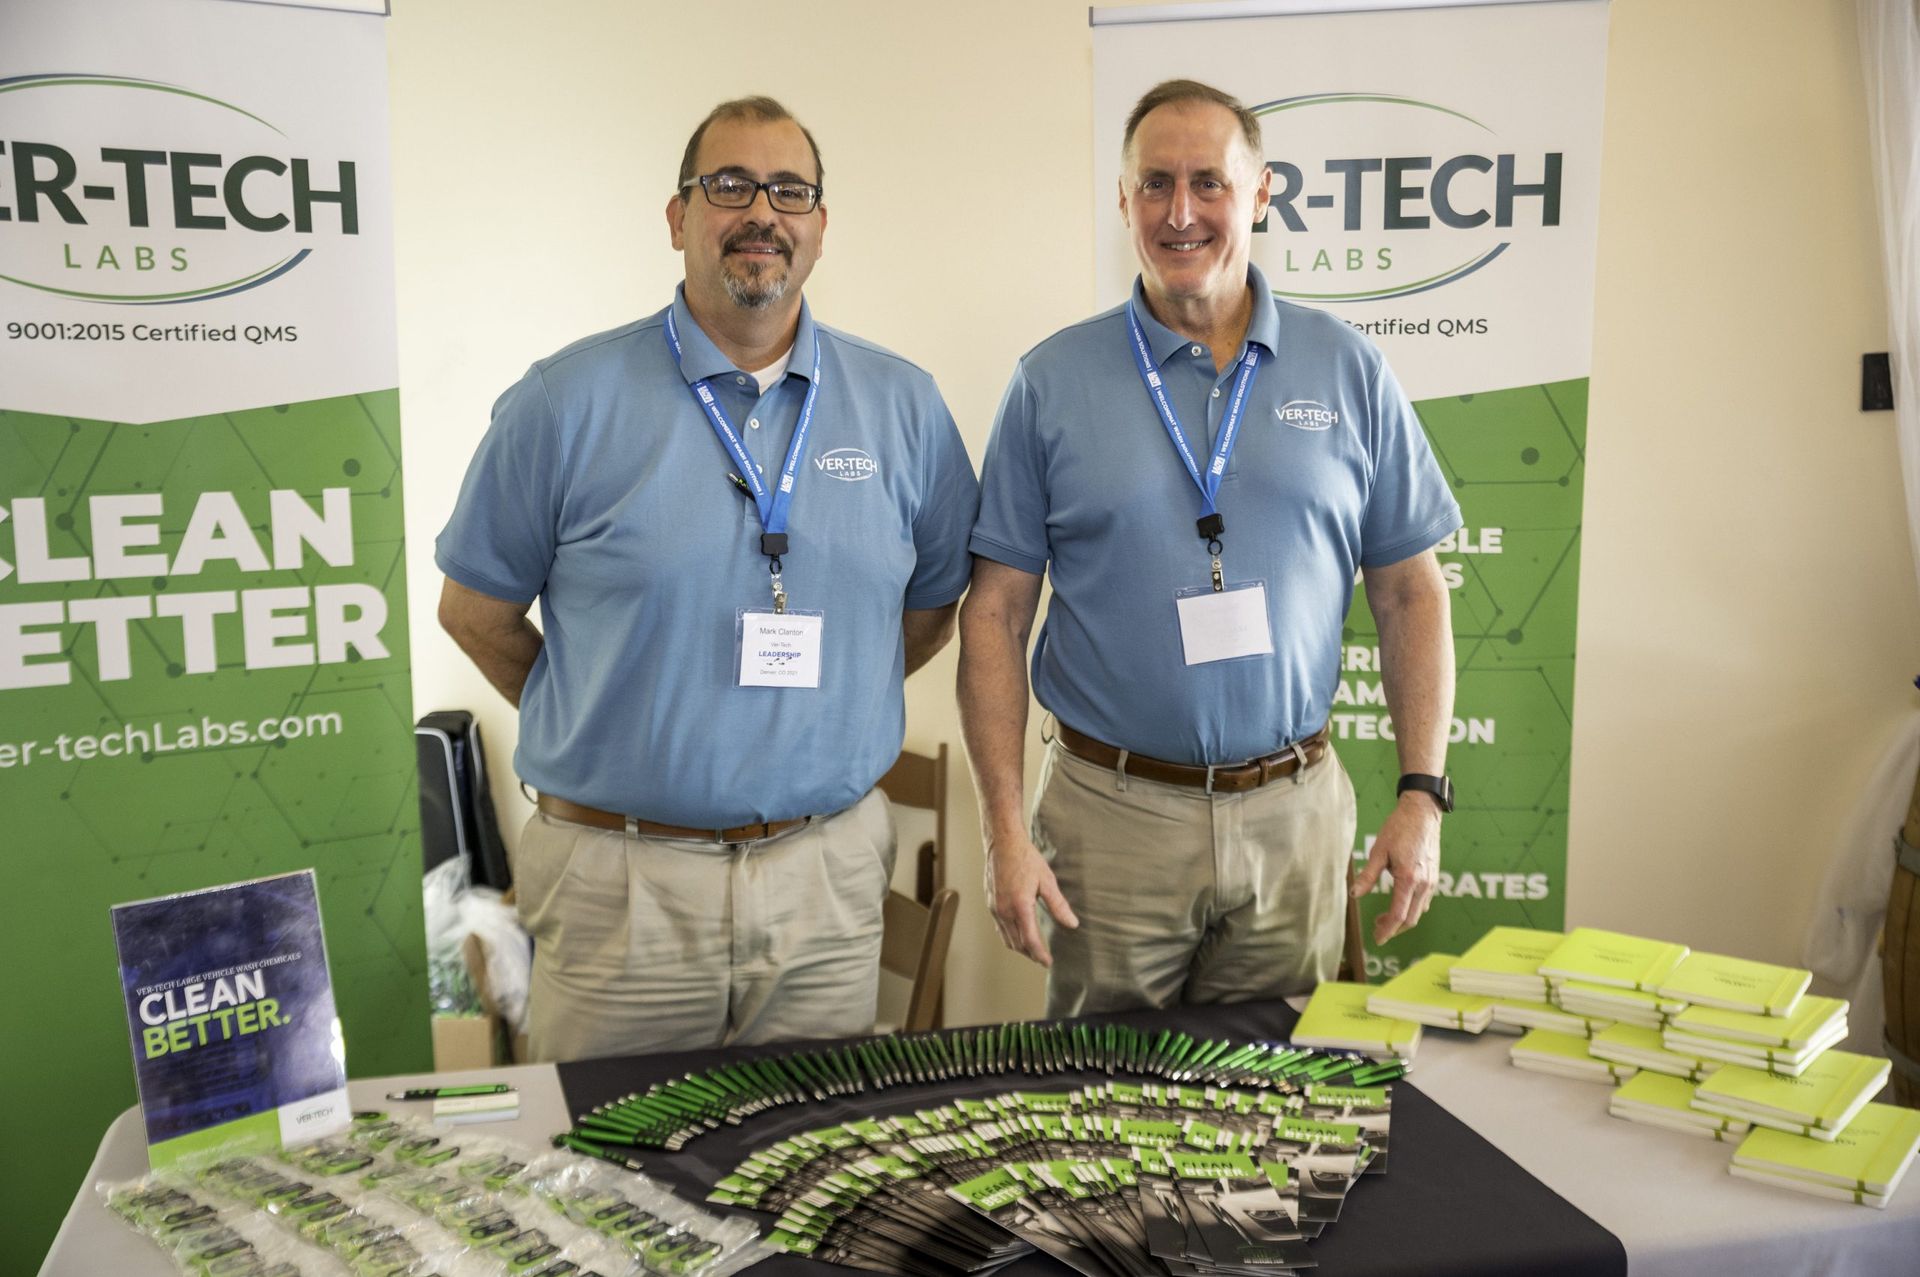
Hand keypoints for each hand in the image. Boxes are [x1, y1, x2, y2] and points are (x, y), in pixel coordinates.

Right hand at [984, 834, 1078, 966]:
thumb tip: (1072, 924)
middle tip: (1042, 959)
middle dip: (1030, 954)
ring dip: (1019, 947)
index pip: (1030, 940)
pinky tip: (1018, 933)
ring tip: (1032, 950)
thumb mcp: (1047, 881)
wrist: (1003, 843)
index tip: (1048, 963)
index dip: (1040, 954)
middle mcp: (1004, 911)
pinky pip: (999, 928)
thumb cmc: (1025, 858)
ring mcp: (995, 908)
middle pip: (1016, 943)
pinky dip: (1010, 936)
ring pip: (1006, 937)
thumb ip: (1058, 905)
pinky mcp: (991, 903)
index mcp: (1020, 906)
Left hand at [1351, 793, 1441, 944]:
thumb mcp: (1379, 851)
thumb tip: (1354, 895)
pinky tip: (1399, 904)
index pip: (1399, 915)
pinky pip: (1424, 901)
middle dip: (1393, 929)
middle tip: (1376, 929)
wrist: (1423, 813)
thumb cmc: (1399, 828)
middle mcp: (1424, 884)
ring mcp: (1432, 882)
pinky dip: (1412, 909)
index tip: (1377, 939)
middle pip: (1410, 919)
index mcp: (1409, 879)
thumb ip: (1368, 876)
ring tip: (1383, 918)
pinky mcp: (1434, 877)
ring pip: (1418, 912)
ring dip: (1402, 920)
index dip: (1387, 930)